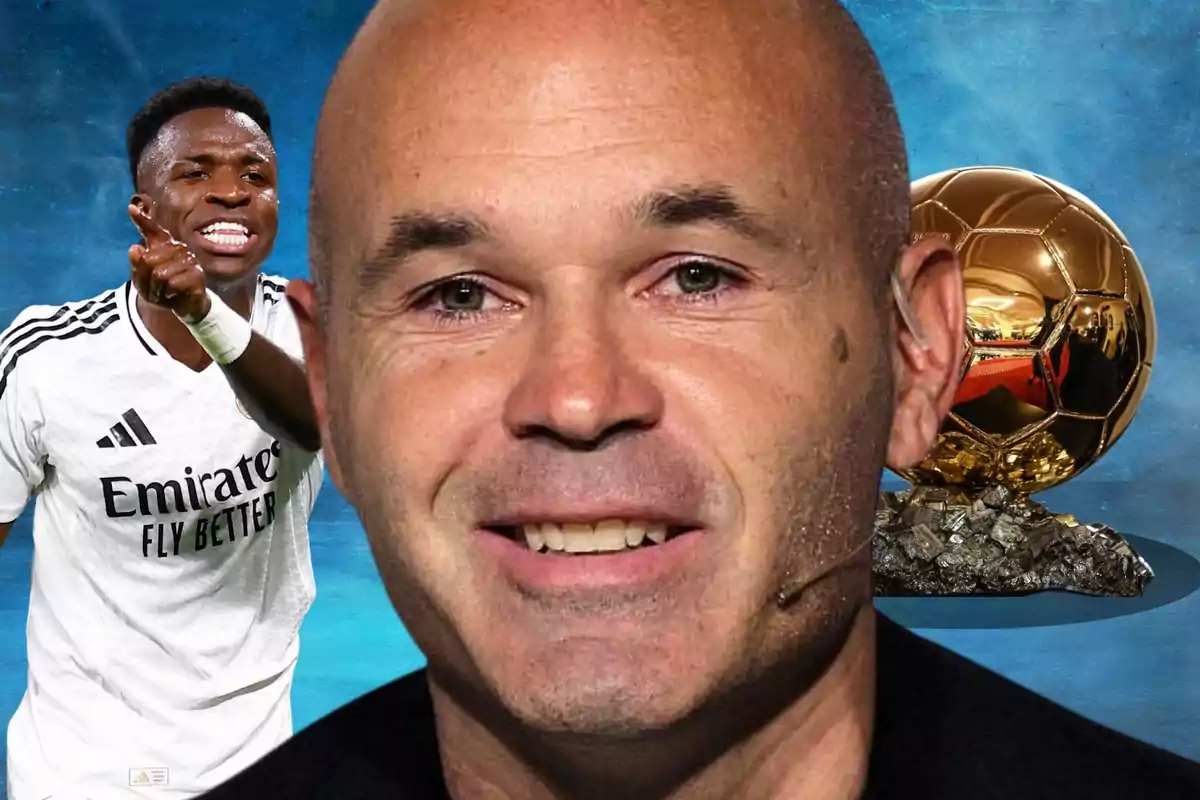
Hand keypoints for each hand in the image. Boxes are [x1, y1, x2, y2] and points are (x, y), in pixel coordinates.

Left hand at [128, 204, 210, 322]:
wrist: (185, 307)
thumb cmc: (164, 289)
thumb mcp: (143, 279)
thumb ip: (137, 264)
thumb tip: (135, 248)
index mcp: (165, 246)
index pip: (153, 231)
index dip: (142, 220)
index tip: (131, 208)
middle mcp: (179, 249)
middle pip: (148, 260)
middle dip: (146, 279)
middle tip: (154, 288)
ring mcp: (190, 261)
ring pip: (160, 274)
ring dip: (157, 290)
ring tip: (164, 292)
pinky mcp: (198, 275)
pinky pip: (173, 284)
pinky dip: (169, 294)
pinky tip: (174, 295)